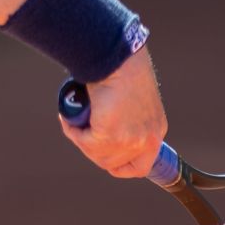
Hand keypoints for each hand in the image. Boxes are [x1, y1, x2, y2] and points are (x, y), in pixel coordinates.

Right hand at [57, 45, 167, 178]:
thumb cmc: (124, 69)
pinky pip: (85, 142)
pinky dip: (73, 132)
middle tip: (81, 133)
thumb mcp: (133, 98)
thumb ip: (125, 116)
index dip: (118, 164)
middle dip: (93, 152)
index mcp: (156, 131)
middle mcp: (148, 140)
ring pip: (98, 156)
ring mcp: (130, 140)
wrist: (118, 59)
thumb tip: (102, 125)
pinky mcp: (110, 135)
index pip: (139, 166)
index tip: (100, 154)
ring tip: (73, 122)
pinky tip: (68, 119)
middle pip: (113, 164)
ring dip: (81, 141)